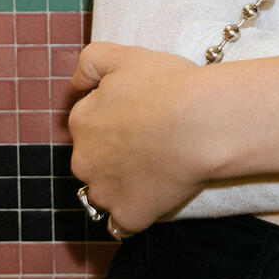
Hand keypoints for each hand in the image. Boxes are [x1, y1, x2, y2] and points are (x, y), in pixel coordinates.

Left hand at [69, 42, 212, 234]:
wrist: (202, 123)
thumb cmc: (169, 86)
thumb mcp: (126, 55)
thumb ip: (91, 61)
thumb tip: (76, 82)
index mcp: (82, 120)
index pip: (88, 123)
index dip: (115, 119)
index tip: (140, 116)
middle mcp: (84, 159)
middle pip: (93, 160)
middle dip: (114, 154)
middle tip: (152, 142)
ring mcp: (104, 192)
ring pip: (105, 192)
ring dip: (123, 184)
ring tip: (158, 169)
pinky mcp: (127, 216)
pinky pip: (124, 222)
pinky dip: (136, 213)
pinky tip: (157, 195)